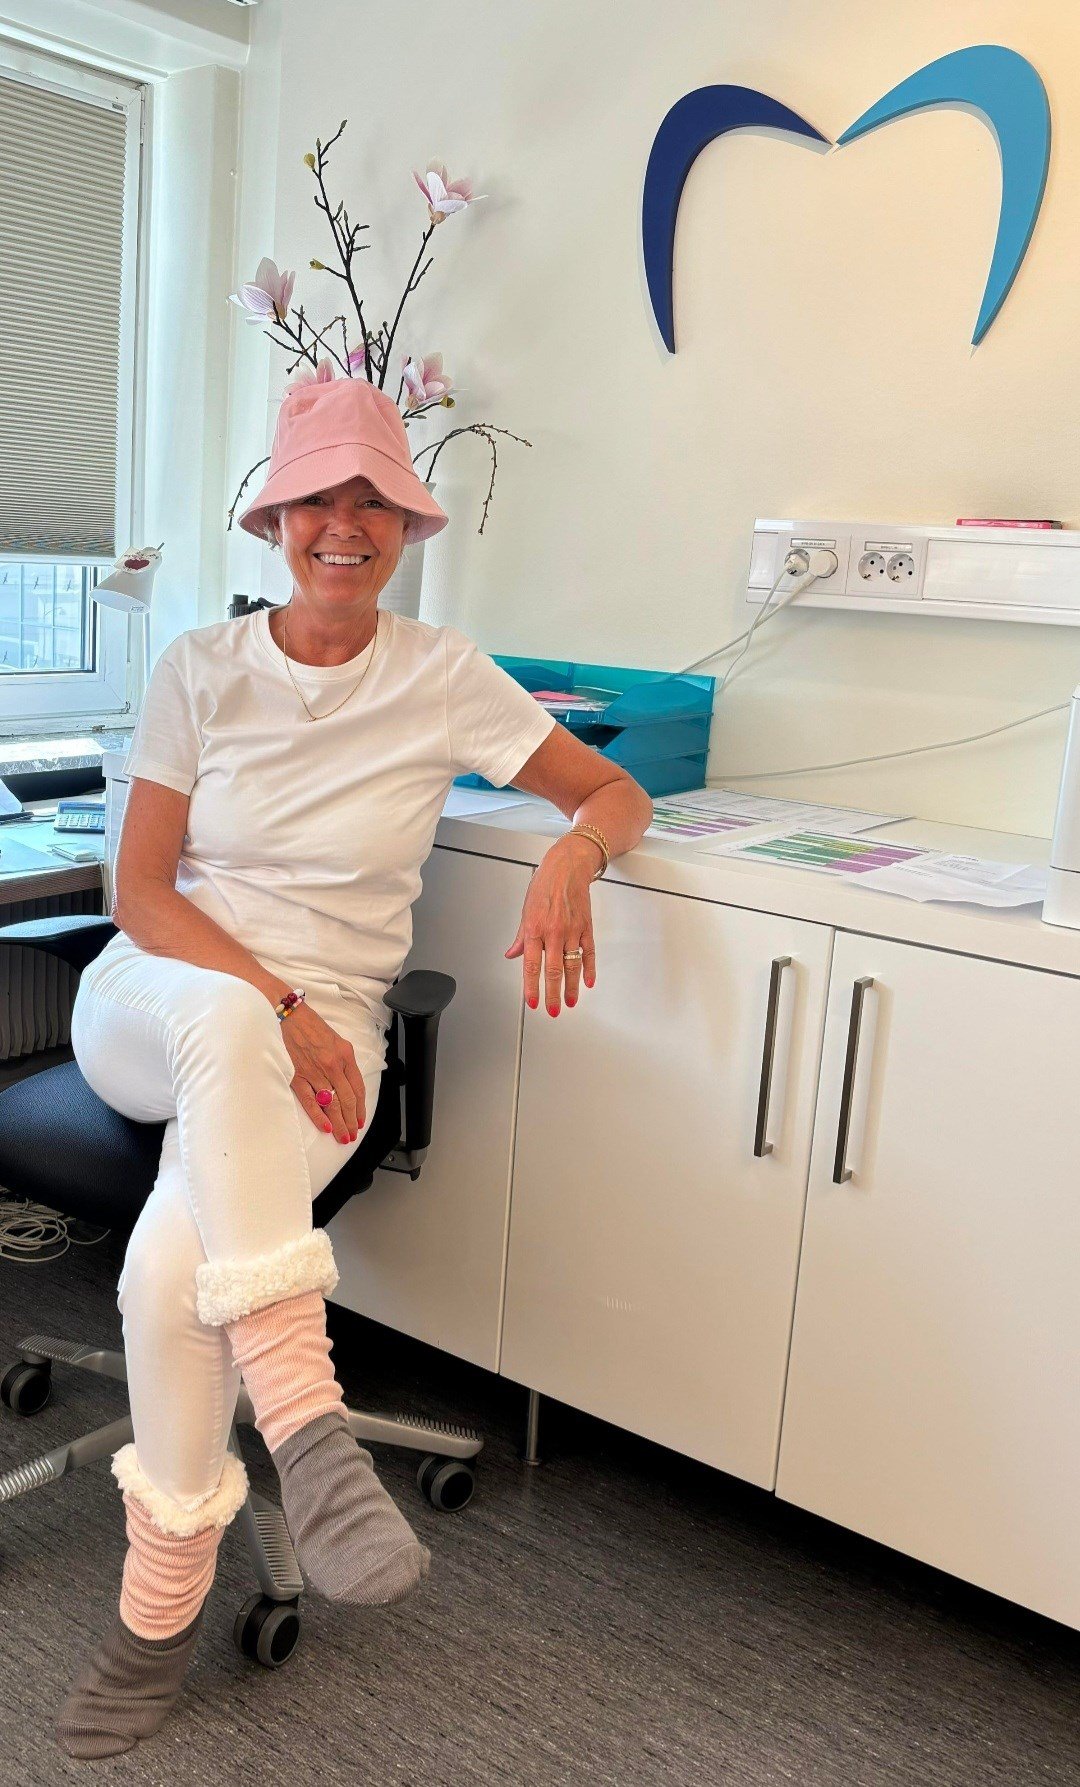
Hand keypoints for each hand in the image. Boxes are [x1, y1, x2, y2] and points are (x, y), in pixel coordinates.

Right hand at [278, 1002, 365, 1141]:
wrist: (287, 1014)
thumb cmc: (309, 1025)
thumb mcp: (334, 1039)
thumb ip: (341, 1060)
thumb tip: (344, 1083)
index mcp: (345, 1054)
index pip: (358, 1087)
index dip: (360, 1107)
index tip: (360, 1120)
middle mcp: (333, 1064)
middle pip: (347, 1099)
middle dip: (351, 1120)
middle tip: (352, 1134)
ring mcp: (315, 1071)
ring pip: (332, 1104)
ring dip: (339, 1123)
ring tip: (342, 1137)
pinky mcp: (297, 1075)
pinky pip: (311, 1101)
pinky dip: (319, 1116)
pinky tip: (326, 1127)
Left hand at [503, 836, 597, 1014]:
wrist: (568, 867)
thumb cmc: (545, 885)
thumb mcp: (526, 910)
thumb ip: (521, 937)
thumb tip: (512, 954)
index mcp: (535, 929)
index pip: (531, 965)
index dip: (531, 987)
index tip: (532, 1002)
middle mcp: (554, 932)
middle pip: (554, 970)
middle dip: (553, 994)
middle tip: (553, 1010)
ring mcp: (572, 931)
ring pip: (573, 966)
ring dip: (572, 988)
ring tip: (570, 1002)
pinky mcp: (586, 927)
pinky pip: (589, 952)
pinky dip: (589, 969)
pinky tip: (587, 982)